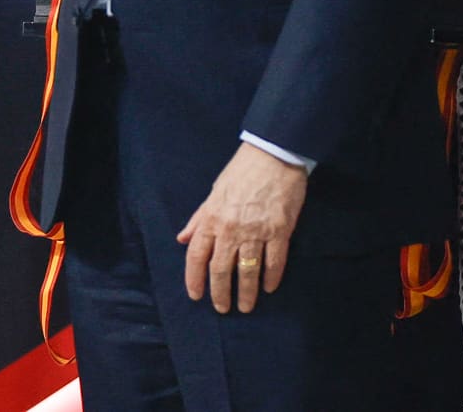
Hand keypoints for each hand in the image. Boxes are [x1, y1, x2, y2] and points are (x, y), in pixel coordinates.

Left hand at [177, 142, 307, 313]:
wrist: (274, 154)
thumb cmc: (242, 171)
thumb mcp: (214, 192)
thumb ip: (199, 218)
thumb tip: (182, 238)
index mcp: (212, 218)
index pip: (197, 256)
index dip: (194, 279)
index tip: (196, 295)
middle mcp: (231, 229)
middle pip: (221, 270)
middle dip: (221, 294)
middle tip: (223, 308)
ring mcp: (256, 231)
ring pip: (248, 272)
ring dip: (247, 293)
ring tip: (247, 306)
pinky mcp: (280, 230)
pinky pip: (274, 262)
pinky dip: (271, 278)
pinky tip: (269, 288)